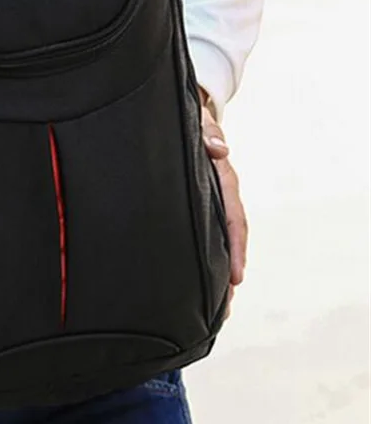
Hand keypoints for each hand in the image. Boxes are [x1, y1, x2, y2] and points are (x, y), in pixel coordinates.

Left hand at [199, 90, 247, 316]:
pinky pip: (200, 232)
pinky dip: (201, 255)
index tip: (237, 277)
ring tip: (213, 307)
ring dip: (215, 270)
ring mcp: (207, 200)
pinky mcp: (194, 202)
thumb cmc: (192, 120)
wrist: (185, 114)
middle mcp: (218, 194)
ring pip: (214, 240)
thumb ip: (207, 134)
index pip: (234, 217)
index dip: (236, 247)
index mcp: (223, 178)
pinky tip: (193, 280)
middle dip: (228, 272)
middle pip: (228, 239)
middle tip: (225, 308)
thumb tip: (220, 150)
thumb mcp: (199, 122)